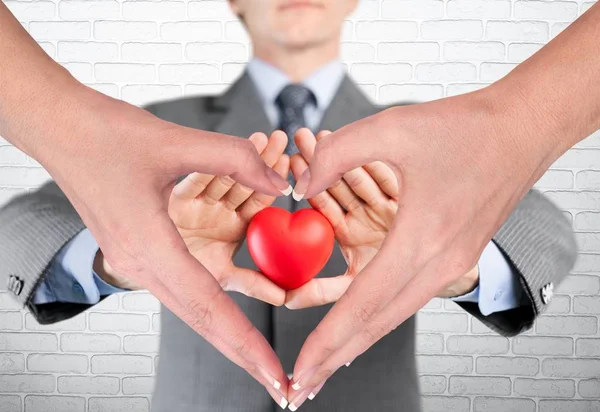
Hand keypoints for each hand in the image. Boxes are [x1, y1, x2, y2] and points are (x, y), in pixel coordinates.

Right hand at [0, 4, 291, 397]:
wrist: (58, 127)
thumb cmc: (105, 132)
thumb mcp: (176, 141)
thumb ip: (235, 160)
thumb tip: (282, 182)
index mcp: (148, 245)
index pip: (208, 306)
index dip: (246, 344)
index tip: (275, 377)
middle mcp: (141, 263)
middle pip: (201, 319)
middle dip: (243, 354)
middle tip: (280, 387)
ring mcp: (137, 259)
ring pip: (193, 305)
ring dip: (228, 331)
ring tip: (261, 359)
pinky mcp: (138, 248)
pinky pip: (182, 282)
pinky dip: (211, 300)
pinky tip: (230, 311)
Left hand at [286, 81, 581, 401]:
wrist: (523, 129)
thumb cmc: (464, 126)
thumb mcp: (392, 128)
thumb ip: (336, 154)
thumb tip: (300, 184)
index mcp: (422, 237)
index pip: (363, 303)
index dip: (327, 339)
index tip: (301, 368)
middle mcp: (439, 262)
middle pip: (379, 324)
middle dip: (336, 357)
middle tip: (304, 387)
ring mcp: (451, 263)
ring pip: (395, 315)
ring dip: (358, 341)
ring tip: (326, 363)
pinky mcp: (455, 255)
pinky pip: (410, 297)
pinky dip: (380, 317)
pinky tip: (363, 324)